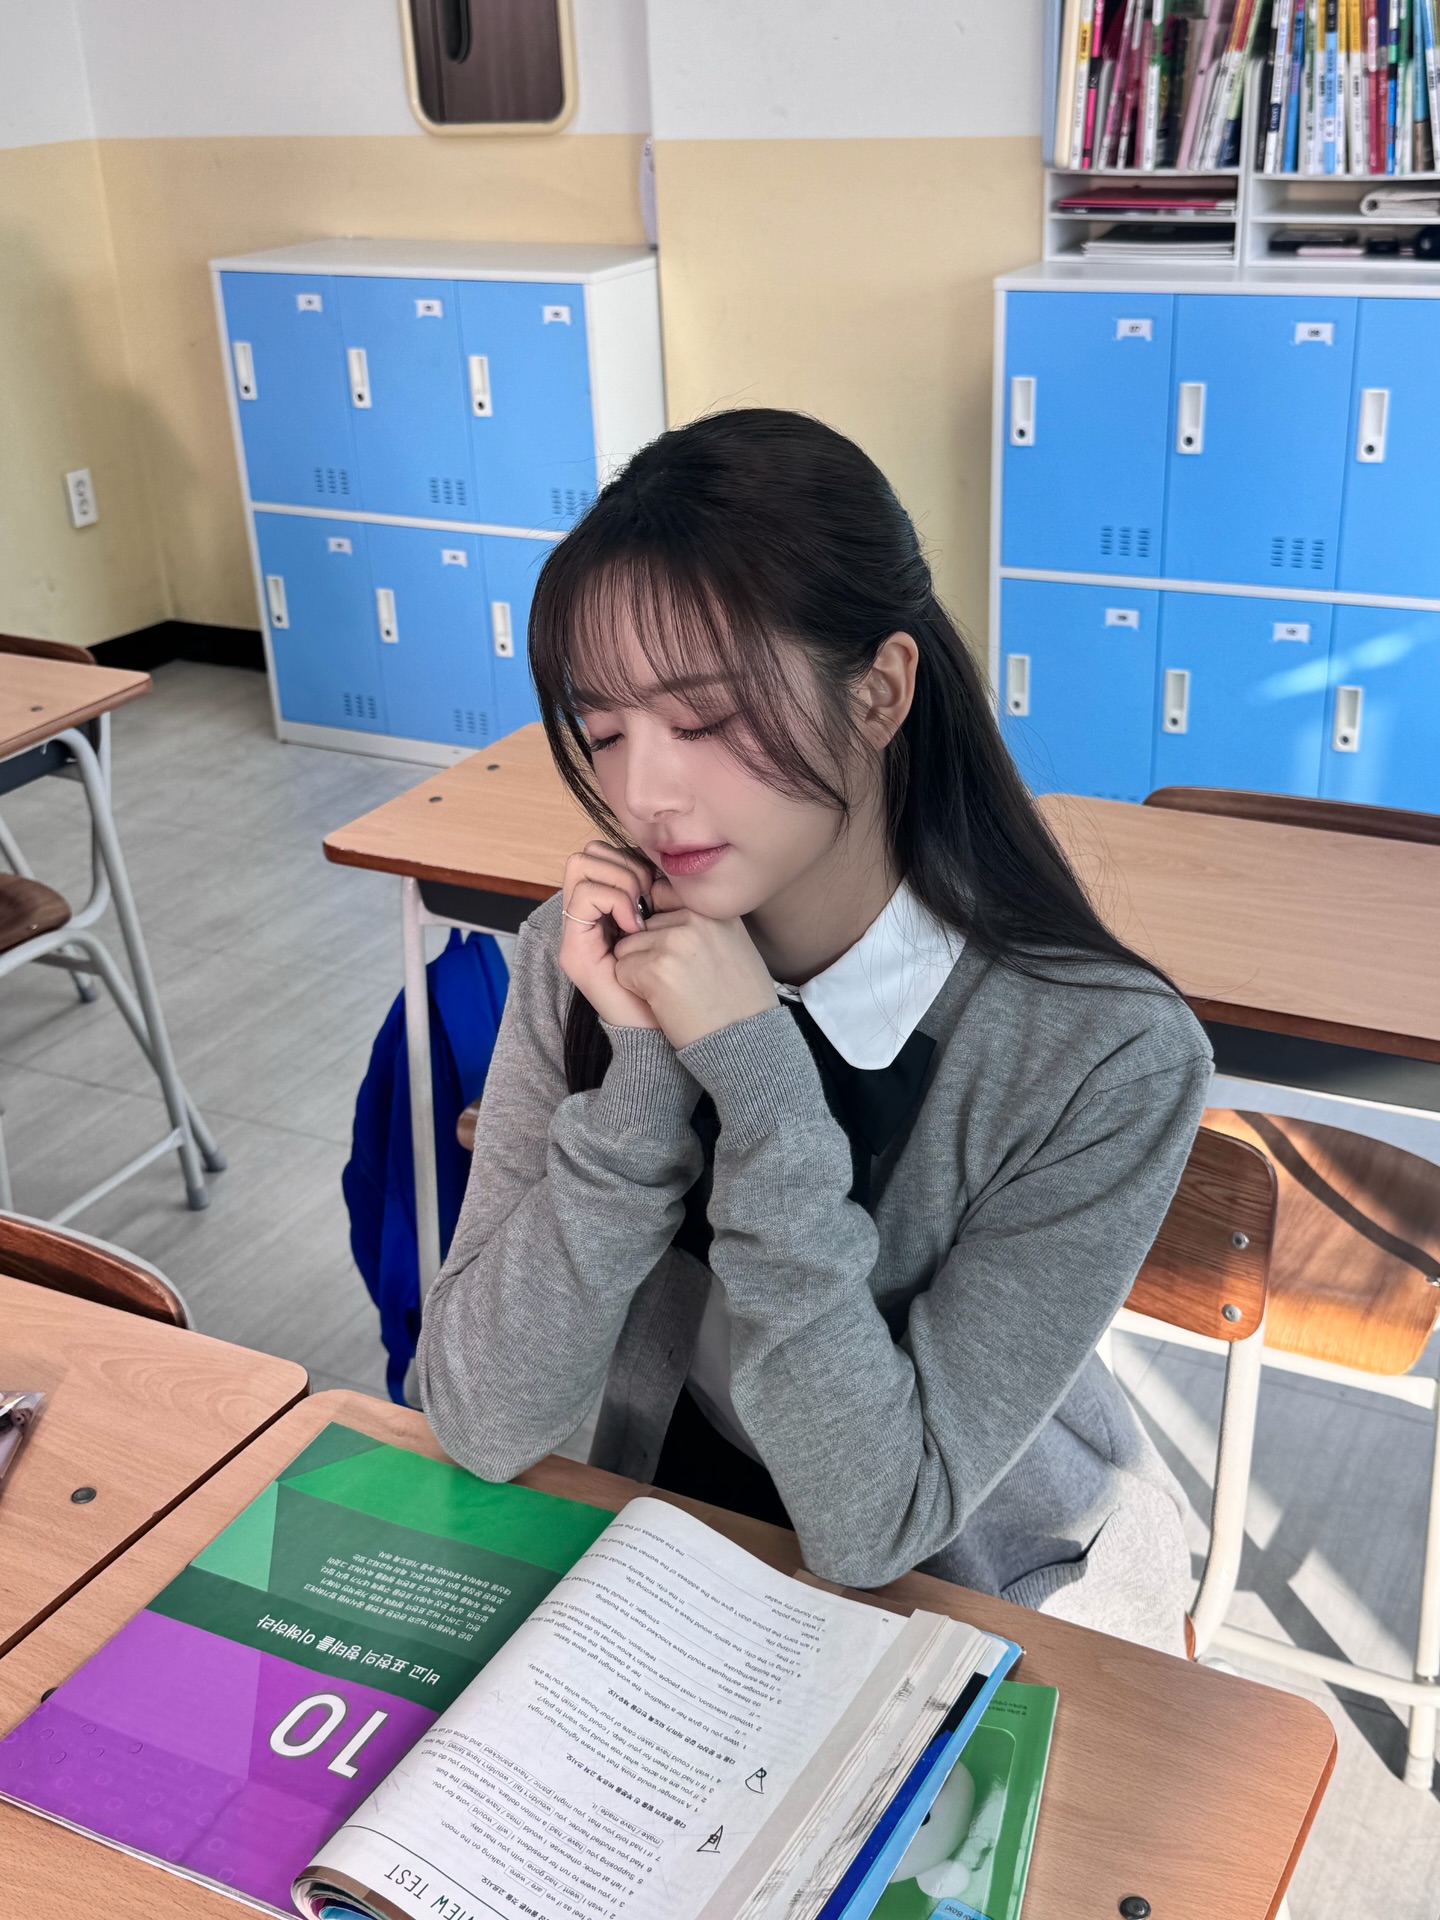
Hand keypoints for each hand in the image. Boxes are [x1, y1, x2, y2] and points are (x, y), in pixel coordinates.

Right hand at [556, 842, 660, 1029]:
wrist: (666, 1028)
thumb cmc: (676, 980)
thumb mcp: (671, 925)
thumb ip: (659, 894)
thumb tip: (659, 863)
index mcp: (607, 909)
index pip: (602, 853)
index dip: (631, 859)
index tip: (658, 889)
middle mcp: (584, 918)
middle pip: (586, 854)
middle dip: (623, 865)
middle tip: (647, 898)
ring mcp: (575, 933)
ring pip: (580, 865)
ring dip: (619, 881)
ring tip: (639, 914)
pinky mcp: (573, 949)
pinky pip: (584, 896)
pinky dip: (614, 900)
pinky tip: (634, 928)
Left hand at [612, 904, 776, 1051]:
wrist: (746, 1041)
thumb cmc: (741, 1001)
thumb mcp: (735, 946)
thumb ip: (704, 924)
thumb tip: (665, 906)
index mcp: (715, 910)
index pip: (664, 896)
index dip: (661, 927)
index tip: (676, 953)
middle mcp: (695, 918)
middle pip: (643, 926)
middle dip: (650, 951)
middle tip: (679, 980)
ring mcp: (674, 942)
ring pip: (627, 947)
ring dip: (639, 970)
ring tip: (672, 992)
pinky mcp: (655, 968)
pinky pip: (622, 970)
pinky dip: (635, 989)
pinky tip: (664, 1003)